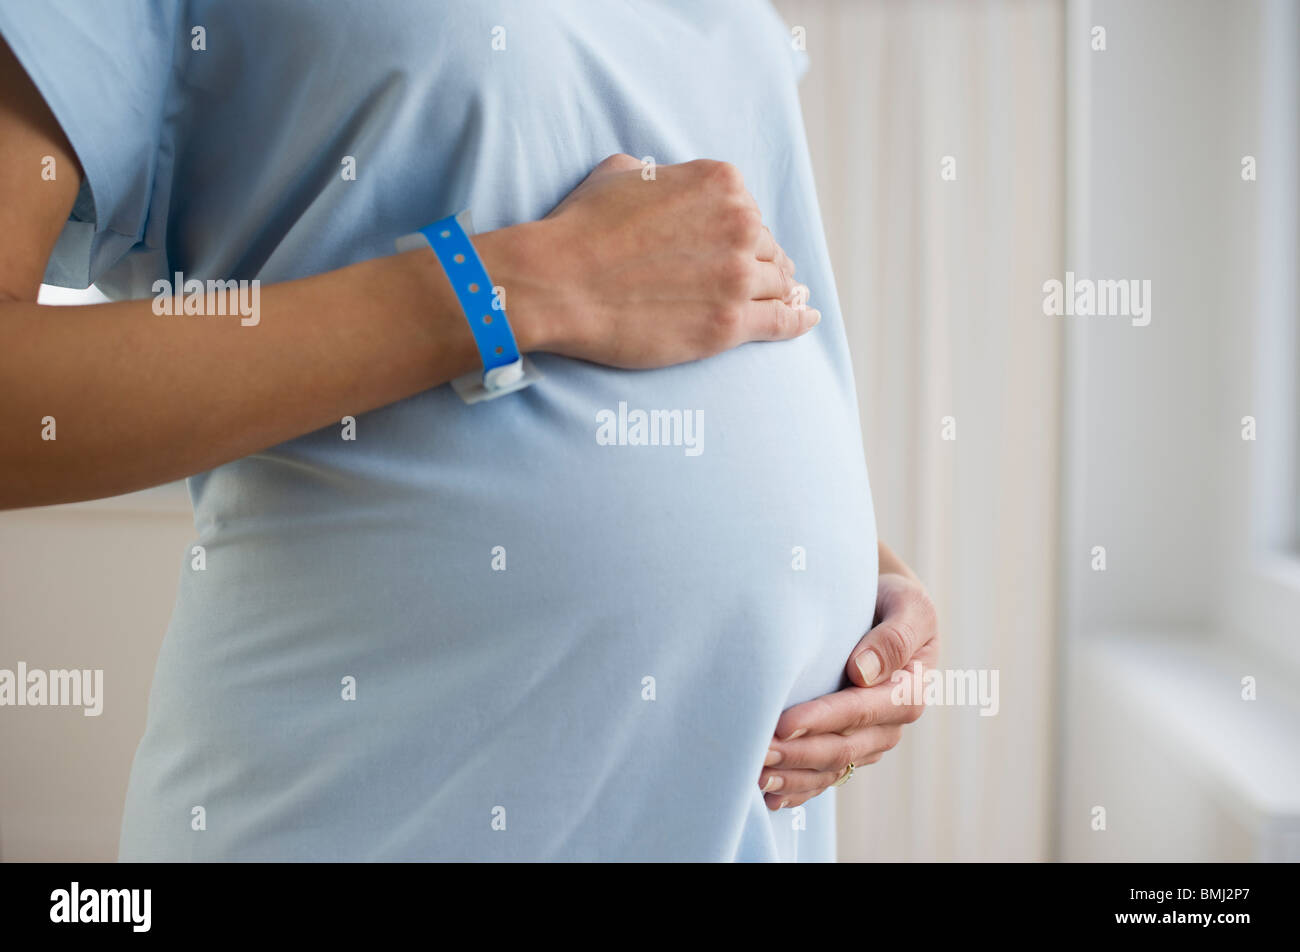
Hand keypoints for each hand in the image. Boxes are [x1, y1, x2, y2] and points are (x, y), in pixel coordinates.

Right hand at [484, 153, 817, 366]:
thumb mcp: (621, 173)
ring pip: (777, 285)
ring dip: (773, 292)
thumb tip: (666, 183)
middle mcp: (741, 224)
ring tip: (772, 301)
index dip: (736, 232)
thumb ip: (663, 175)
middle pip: (768, 248)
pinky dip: (798, 320)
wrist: (559, 283)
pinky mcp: (730, 324)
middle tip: (738, 279)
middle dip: (756, 262)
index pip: (750, 210)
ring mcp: (739, 276)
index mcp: (721, 183)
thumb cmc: (581, 228)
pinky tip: (806, 318)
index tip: (726, 248)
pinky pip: (782, 321)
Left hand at [757, 572, 939, 810]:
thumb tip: (863, 673)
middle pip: (842, 747)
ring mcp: (871, 741)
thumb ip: (893, 637)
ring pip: (832, 768)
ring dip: (794, 777)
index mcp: (909, 690)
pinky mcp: (852, 748)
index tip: (784, 723)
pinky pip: (827, 776)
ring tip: (755, 777)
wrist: (884, 610)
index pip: (860, 711)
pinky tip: (770, 796)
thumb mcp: (906, 604)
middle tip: (757, 754)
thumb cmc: (892, 602)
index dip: (822, 720)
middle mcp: (891, 724)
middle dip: (799, 754)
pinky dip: (800, 788)